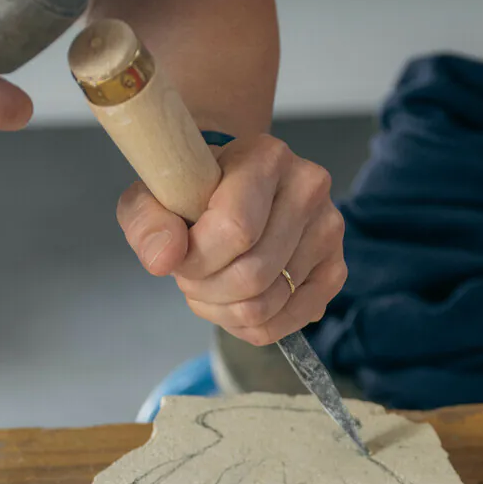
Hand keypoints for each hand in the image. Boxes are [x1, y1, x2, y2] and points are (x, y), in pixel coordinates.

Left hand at [116, 134, 346, 344]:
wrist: (230, 185)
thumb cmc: (193, 189)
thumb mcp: (153, 195)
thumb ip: (147, 222)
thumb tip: (164, 260)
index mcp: (266, 157)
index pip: (236, 230)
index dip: (197, 260)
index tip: (178, 258)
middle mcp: (309, 189)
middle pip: (252, 276)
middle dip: (207, 290)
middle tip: (192, 277)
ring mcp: (328, 231)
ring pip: (267, 306)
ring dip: (225, 311)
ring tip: (212, 287)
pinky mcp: (335, 270)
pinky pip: (290, 322)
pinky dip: (252, 326)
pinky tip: (237, 304)